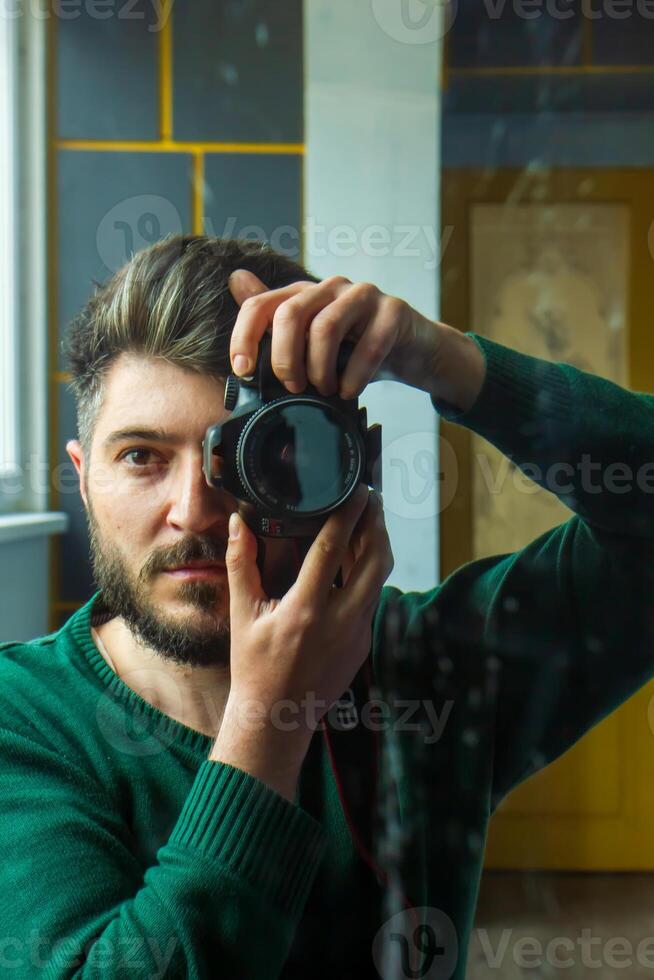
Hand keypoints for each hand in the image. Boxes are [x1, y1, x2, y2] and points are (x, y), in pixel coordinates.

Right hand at [209, 485, 393, 797]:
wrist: (277, 718)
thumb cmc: (254, 667)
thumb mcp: (242, 615)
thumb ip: (241, 565)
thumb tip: (238, 524)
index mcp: (307, 609)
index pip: (333, 549)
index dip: (348, 514)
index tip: (358, 490)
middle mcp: (341, 620)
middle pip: (375, 559)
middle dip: (377, 524)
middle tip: (371, 498)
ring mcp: (358, 633)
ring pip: (379, 578)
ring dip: (377, 546)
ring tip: (368, 520)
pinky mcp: (364, 642)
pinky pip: (372, 598)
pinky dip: (369, 573)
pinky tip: (357, 560)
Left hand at [227, 269, 443, 399]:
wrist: (412, 350)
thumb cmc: (357, 347)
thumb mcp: (311, 341)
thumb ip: (275, 319)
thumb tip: (235, 279)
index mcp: (304, 293)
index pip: (261, 306)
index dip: (244, 338)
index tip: (243, 371)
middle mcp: (330, 287)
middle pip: (291, 314)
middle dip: (285, 357)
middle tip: (293, 386)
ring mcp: (363, 295)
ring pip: (326, 328)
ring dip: (320, 369)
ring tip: (325, 390)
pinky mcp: (393, 311)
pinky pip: (369, 345)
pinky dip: (355, 376)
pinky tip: (350, 391)